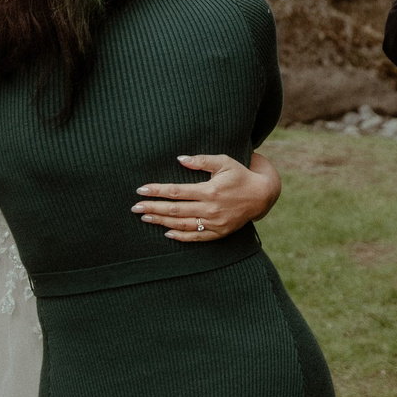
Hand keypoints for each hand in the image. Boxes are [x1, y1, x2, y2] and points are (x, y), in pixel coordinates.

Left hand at [135, 153, 282, 241]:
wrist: (261, 196)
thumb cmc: (240, 175)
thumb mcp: (224, 162)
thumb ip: (202, 161)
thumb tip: (180, 159)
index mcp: (210, 190)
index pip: (177, 191)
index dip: (157, 190)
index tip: (141, 190)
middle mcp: (211, 208)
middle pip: (175, 210)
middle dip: (153, 208)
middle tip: (135, 207)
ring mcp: (214, 223)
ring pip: (182, 224)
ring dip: (161, 221)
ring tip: (145, 217)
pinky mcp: (219, 233)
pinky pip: (196, 237)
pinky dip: (180, 236)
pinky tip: (166, 232)